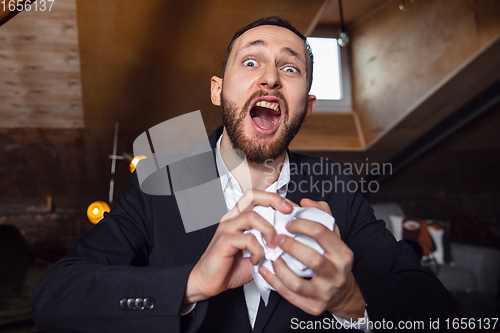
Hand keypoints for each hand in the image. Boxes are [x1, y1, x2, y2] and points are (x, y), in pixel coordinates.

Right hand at [184, 190, 292, 304]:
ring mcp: (227, 229)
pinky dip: (257, 250)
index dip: (276, 199)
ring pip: (252, 216)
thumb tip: (290, 240)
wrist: (208, 282)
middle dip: (274, 200)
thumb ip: (269, 243)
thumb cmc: (230, 268)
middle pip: (252, 196)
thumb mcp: (256, 253)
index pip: (257, 197)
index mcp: (239, 218)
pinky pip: (247, 239)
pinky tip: (256, 260)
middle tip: (288, 211)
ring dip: (268, 230)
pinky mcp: (224, 241)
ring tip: (272, 246)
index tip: (291, 209)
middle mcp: (232, 219)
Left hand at [258, 198, 365, 319]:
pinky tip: (266, 271)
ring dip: (280, 268)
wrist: (343, 294)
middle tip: (277, 238)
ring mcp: (325, 292)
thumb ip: (321, 215)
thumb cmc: (335, 261)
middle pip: (312, 259)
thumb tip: (305, 202)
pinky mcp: (314, 307)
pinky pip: (290, 296)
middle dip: (290, 246)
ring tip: (271, 256)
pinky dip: (275, 283)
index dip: (302, 225)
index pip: (322, 234)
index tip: (289, 223)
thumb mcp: (334, 237)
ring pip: (298, 282)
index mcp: (343, 254)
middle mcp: (337, 274)